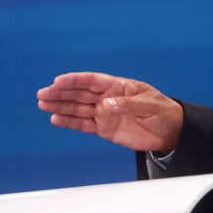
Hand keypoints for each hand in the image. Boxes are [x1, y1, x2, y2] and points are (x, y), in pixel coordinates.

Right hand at [36, 72, 183, 152]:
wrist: (169, 132)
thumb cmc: (163, 111)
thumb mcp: (150, 105)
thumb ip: (128, 105)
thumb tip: (106, 105)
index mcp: (117, 86)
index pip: (91, 81)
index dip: (74, 80)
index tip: (58, 81)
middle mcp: (107, 98)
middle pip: (79, 94)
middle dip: (60, 93)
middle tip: (43, 94)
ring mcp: (104, 113)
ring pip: (77, 108)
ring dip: (60, 106)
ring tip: (43, 105)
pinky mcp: (104, 128)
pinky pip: (83, 124)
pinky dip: (69, 122)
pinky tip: (56, 119)